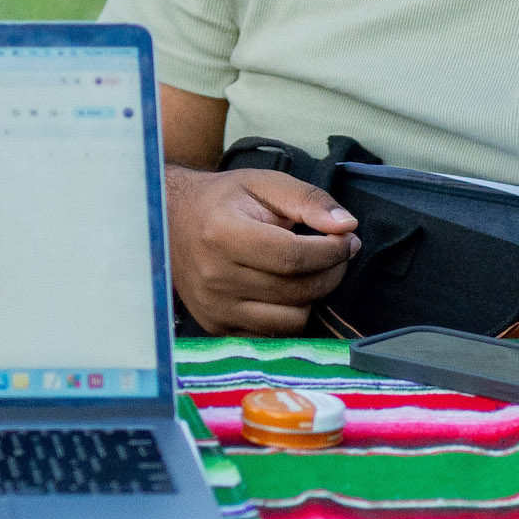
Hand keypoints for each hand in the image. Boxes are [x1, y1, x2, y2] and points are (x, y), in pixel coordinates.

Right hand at [164, 166, 356, 335]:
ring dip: (313, 296)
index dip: (331, 251)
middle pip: (296, 290)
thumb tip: (347, 226)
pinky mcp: (217, 327)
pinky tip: (287, 290)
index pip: (292, 257)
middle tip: (337, 252)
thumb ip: (308, 199)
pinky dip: (290, 314)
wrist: (171, 221)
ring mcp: (215, 308)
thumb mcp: (264, 183)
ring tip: (308, 270)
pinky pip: (275, 335)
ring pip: (292, 320)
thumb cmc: (223, 200)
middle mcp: (215, 277)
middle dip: (331, 272)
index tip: (347, 239)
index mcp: (223, 234)